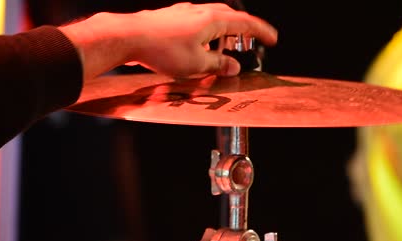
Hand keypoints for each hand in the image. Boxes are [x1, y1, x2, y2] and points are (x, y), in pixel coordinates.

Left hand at [60, 2, 277, 80]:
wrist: (129, 37)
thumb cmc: (161, 48)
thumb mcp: (196, 64)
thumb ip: (218, 65)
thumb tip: (232, 67)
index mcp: (212, 20)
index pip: (245, 24)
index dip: (262, 32)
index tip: (273, 39)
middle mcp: (200, 12)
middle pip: (231, 17)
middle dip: (245, 30)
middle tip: (252, 43)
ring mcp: (185, 13)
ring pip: (214, 18)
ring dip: (225, 32)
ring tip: (225, 49)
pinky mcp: (172, 18)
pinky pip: (198, 23)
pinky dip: (207, 33)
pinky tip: (200, 45)